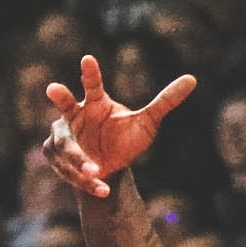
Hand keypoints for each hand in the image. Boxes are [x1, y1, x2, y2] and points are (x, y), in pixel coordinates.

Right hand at [42, 54, 196, 198]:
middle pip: (64, 105)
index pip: (93, 86)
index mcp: (96, 103)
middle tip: (52, 87)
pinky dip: (84, 180)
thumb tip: (193, 79)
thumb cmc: (125, 139)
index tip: (88, 59)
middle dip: (60, 97)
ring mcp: (61, 135)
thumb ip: (165, 102)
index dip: (91, 73)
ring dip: (80, 162)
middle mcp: (74, 115)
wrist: (110, 169)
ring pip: (67, 147)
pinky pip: (67, 169)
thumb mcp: (148, 123)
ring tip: (97, 171)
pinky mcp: (54, 156)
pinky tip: (100, 187)